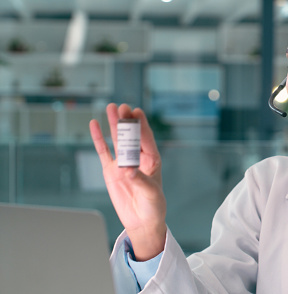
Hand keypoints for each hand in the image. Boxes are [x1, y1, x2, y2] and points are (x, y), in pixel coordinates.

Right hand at [90, 103, 166, 260]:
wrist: (142, 220)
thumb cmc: (153, 206)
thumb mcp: (150, 193)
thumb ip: (140, 180)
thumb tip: (128, 170)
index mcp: (152, 160)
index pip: (146, 139)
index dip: (141, 126)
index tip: (137, 112)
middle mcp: (137, 158)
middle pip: (131, 135)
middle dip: (127, 121)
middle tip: (122, 107)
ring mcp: (123, 162)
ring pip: (118, 139)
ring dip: (114, 124)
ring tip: (111, 107)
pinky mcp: (111, 170)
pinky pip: (104, 151)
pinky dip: (99, 138)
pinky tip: (95, 124)